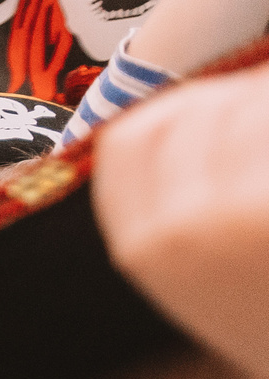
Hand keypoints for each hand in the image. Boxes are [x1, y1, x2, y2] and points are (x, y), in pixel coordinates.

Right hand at [93, 68, 268, 378]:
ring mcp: (231, 219)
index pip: (130, 139)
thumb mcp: (197, 277)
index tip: (226, 116)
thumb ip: (175, 208)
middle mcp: (174, 230)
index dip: (179, 114)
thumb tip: (196, 111)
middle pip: (195, 111)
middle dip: (244, 101)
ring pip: (248, 108)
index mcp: (141, 248)